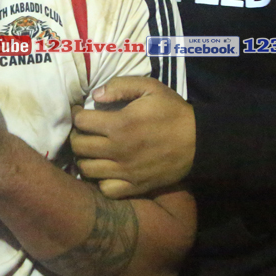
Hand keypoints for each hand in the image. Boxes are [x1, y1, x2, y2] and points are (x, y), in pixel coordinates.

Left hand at [70, 76, 194, 197]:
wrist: (199, 141)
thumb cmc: (173, 112)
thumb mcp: (151, 88)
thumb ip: (121, 86)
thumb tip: (95, 95)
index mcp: (119, 124)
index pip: (81, 122)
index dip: (77, 115)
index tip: (81, 113)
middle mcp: (118, 150)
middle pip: (79, 146)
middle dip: (76, 136)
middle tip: (84, 132)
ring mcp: (125, 171)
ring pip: (87, 169)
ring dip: (84, 158)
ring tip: (92, 150)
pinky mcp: (135, 186)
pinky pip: (106, 189)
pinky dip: (101, 180)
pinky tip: (106, 170)